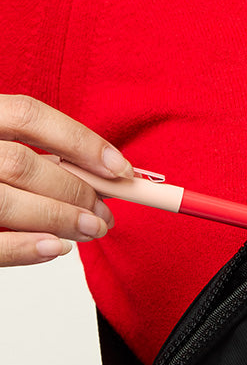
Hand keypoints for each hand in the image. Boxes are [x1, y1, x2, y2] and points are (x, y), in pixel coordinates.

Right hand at [0, 94, 132, 265]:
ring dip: (60, 220)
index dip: (79, 140)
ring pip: (8, 203)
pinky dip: (26, 249)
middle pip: (24, 163)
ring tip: (91, 230)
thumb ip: (28, 154)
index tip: (118, 168)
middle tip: (105, 213)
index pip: (29, 115)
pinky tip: (56, 248)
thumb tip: (96, 176)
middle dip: (76, 192)